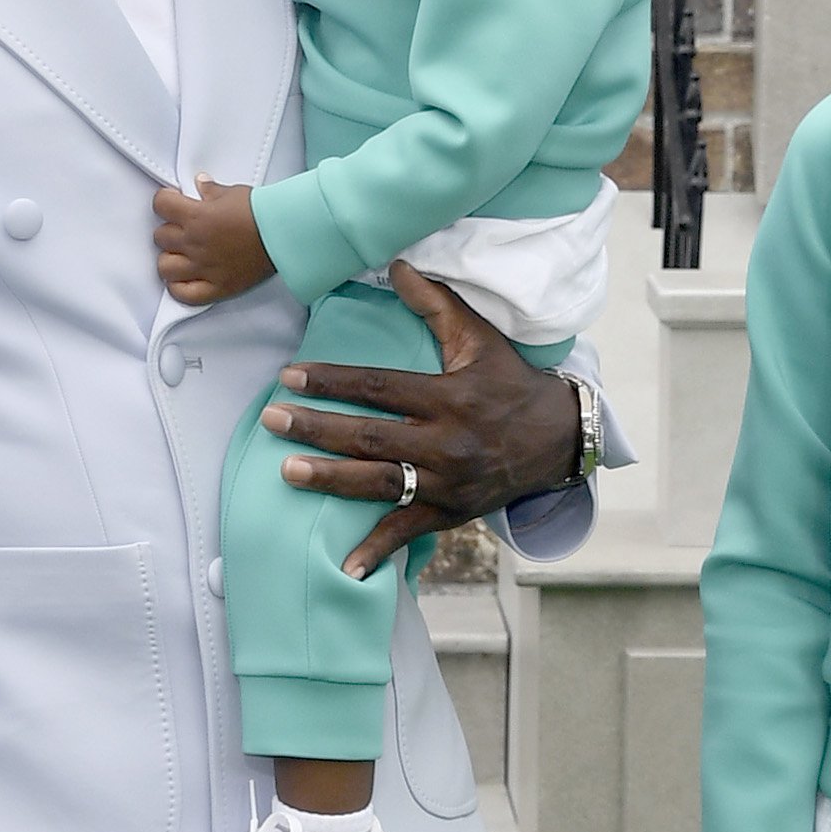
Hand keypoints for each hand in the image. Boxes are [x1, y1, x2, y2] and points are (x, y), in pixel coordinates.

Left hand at [155, 177, 272, 305]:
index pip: (160, 205)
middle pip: (160, 236)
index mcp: (196, 215)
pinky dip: (179, 287)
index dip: (165, 202)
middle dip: (170, 230)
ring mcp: (203, 267)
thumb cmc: (261, 212)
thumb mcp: (233, 193)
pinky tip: (186, 278)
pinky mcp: (215, 287)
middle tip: (183, 229)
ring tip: (183, 255)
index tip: (173, 203)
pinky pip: (182, 293)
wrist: (284, 235)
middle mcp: (194, 242)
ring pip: (165, 266)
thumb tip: (200, 184)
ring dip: (171, 259)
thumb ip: (210, 190)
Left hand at [262, 262, 585, 583]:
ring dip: (331, 479)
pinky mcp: (451, 513)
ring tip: (288, 472)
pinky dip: (377, 551)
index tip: (290, 377)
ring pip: (380, 483)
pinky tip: (344, 567)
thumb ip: (436, 303)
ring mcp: (447, 483)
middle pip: (371, 437)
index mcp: (449, 398)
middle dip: (318, 429)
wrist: (559, 440)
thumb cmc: (511, 384)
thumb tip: (397, 264)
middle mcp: (447, 443)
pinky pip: (409, 532)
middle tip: (272, 421)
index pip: (379, 387)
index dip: (332, 382)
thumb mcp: (480, 339)